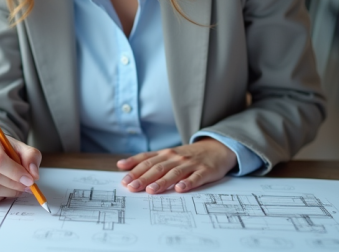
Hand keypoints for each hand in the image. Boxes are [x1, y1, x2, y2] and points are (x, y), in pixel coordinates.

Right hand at [0, 129, 41, 205]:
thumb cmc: (4, 150)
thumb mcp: (19, 147)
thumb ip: (31, 157)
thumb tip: (33, 174)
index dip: (15, 172)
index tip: (29, 180)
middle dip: (14, 185)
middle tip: (27, 186)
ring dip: (8, 192)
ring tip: (16, 188)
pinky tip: (3, 191)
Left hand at [116, 138, 236, 193]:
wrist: (217, 148)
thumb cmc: (188, 155)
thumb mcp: (168, 154)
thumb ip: (147, 160)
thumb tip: (121, 165)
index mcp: (166, 154)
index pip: (147, 160)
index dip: (134, 169)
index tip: (124, 180)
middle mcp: (176, 157)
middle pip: (158, 168)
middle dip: (144, 178)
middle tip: (132, 188)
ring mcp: (190, 164)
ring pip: (174, 173)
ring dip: (162, 182)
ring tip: (151, 190)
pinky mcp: (205, 171)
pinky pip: (196, 178)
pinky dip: (188, 183)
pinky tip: (180, 189)